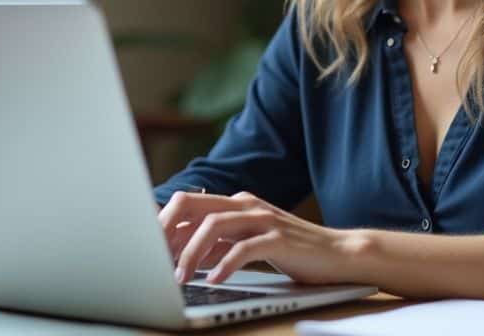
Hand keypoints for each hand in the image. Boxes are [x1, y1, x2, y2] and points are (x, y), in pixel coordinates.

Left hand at [158, 190, 361, 285]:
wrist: (338, 254)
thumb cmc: (290, 251)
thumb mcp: (246, 242)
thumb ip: (217, 242)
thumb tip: (178, 252)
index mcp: (235, 203)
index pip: (187, 204)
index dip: (162, 225)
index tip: (145, 249)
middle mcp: (245, 205)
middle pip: (193, 205)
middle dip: (166, 231)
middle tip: (152, 260)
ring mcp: (263, 219)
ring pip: (214, 226)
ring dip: (191, 252)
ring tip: (180, 277)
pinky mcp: (279, 238)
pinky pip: (244, 248)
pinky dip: (224, 264)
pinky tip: (214, 280)